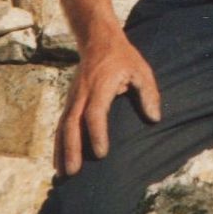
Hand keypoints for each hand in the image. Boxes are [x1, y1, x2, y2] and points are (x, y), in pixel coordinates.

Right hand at [55, 30, 161, 176]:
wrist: (97, 39)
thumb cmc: (123, 57)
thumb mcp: (140, 69)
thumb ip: (148, 93)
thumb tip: (154, 118)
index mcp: (100, 85)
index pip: (95, 113)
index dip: (97, 133)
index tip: (101, 153)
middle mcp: (82, 93)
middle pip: (72, 123)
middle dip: (71, 148)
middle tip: (73, 172)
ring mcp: (73, 97)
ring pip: (62, 126)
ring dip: (61, 150)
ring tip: (62, 173)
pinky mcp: (69, 101)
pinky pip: (61, 124)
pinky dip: (58, 143)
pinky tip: (58, 160)